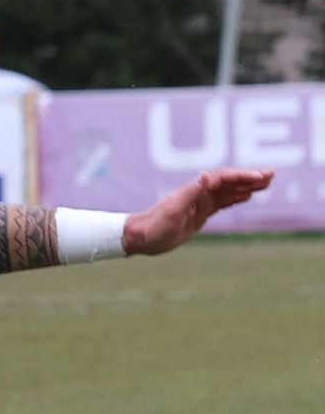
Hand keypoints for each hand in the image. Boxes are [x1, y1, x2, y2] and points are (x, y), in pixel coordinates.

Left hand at [123, 168, 275, 255]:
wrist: (141, 238)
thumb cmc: (154, 226)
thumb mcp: (172, 211)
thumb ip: (190, 193)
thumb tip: (208, 175)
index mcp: (194, 190)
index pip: (223, 178)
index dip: (242, 176)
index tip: (259, 177)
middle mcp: (199, 193)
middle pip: (229, 181)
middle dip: (250, 177)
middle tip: (271, 174)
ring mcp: (200, 203)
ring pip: (228, 191)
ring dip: (247, 186)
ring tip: (267, 183)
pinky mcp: (199, 214)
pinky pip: (222, 203)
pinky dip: (236, 198)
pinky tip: (248, 196)